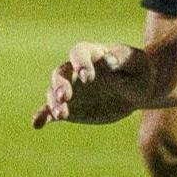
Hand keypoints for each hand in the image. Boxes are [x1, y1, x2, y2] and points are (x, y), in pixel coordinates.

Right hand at [34, 42, 148, 127]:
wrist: (136, 91)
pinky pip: (52, 111)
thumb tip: (109, 61)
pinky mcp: (70, 108)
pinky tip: (37, 124)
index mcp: (93, 54)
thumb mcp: (137, 63)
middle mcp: (76, 71)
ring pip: (53, 93)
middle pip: (60, 73)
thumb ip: (124, 59)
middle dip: (59, 84)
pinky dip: (43, 116)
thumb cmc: (139, 72)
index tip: (88, 77)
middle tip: (65, 96)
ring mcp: (72, 90)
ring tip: (61, 114)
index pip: (79, 52)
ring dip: (53, 103)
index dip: (80, 62)